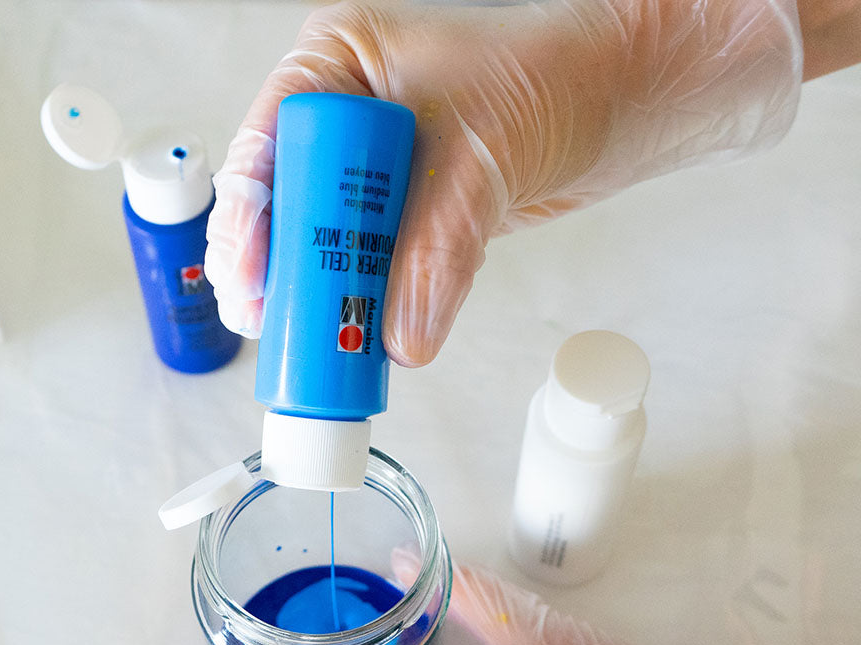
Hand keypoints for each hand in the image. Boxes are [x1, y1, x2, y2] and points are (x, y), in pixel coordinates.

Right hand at [203, 0, 800, 363]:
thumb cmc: (563, 74)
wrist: (624, 98)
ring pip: (323, 247)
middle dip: (278, 271)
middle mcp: (346, 121)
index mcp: (338, 67)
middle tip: (274, 326)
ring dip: (322, 299)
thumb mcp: (482, 154)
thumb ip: (436, 247)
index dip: (254, 220)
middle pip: (283, 207)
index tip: (257, 280)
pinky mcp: (407, 217)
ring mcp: (374, 174)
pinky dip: (368, 305)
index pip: (269, 148)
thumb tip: (398, 333)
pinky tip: (358, 332)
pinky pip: (372, 270)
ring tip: (314, 344)